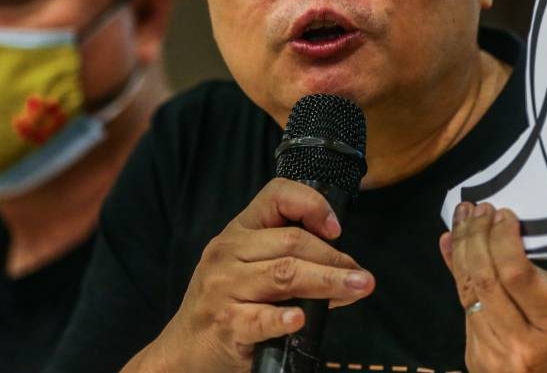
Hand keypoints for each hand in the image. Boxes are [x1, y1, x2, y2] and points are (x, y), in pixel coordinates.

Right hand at [125, 178, 374, 371]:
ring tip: (356, 288)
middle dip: (334, 258)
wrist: (185, 349)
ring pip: (285, 274)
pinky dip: (283, 317)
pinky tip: (301, 318)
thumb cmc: (227, 303)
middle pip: (292, 242)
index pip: (276, 195)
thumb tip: (347, 270)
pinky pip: (260, 318)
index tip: (336, 229)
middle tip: (361, 277)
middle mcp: (228, 253)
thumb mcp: (248, 267)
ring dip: (328, 282)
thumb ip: (289, 258)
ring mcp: (224, 288)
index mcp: (238, 231)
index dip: (312, 205)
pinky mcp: (226, 323)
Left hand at [440, 202, 546, 372]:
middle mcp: (522, 344)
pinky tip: (455, 249)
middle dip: (476, 236)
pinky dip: (459, 275)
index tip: (501, 213)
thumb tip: (495, 237)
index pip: (517, 273)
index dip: (503, 238)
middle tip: (476, 209)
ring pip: (467, 292)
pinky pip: (464, 308)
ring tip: (462, 220)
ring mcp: (495, 356)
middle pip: (485, 279)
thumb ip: (534, 273)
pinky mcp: (476, 360)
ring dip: (461, 250)